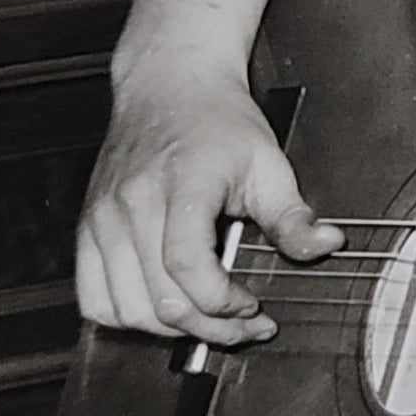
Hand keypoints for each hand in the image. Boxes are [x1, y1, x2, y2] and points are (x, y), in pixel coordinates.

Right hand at [76, 69, 342, 344]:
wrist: (170, 86)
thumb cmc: (217, 121)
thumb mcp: (268, 162)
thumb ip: (293, 214)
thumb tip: (327, 244)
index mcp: (182, 184)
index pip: (186, 265)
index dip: (222, 301)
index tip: (253, 305)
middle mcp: (133, 203)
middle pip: (159, 297)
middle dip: (209, 327)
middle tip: (243, 324)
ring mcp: (103, 218)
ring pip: (124, 308)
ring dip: (170, 330)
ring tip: (206, 320)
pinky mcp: (88, 228)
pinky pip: (93, 298)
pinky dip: (127, 316)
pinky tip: (161, 307)